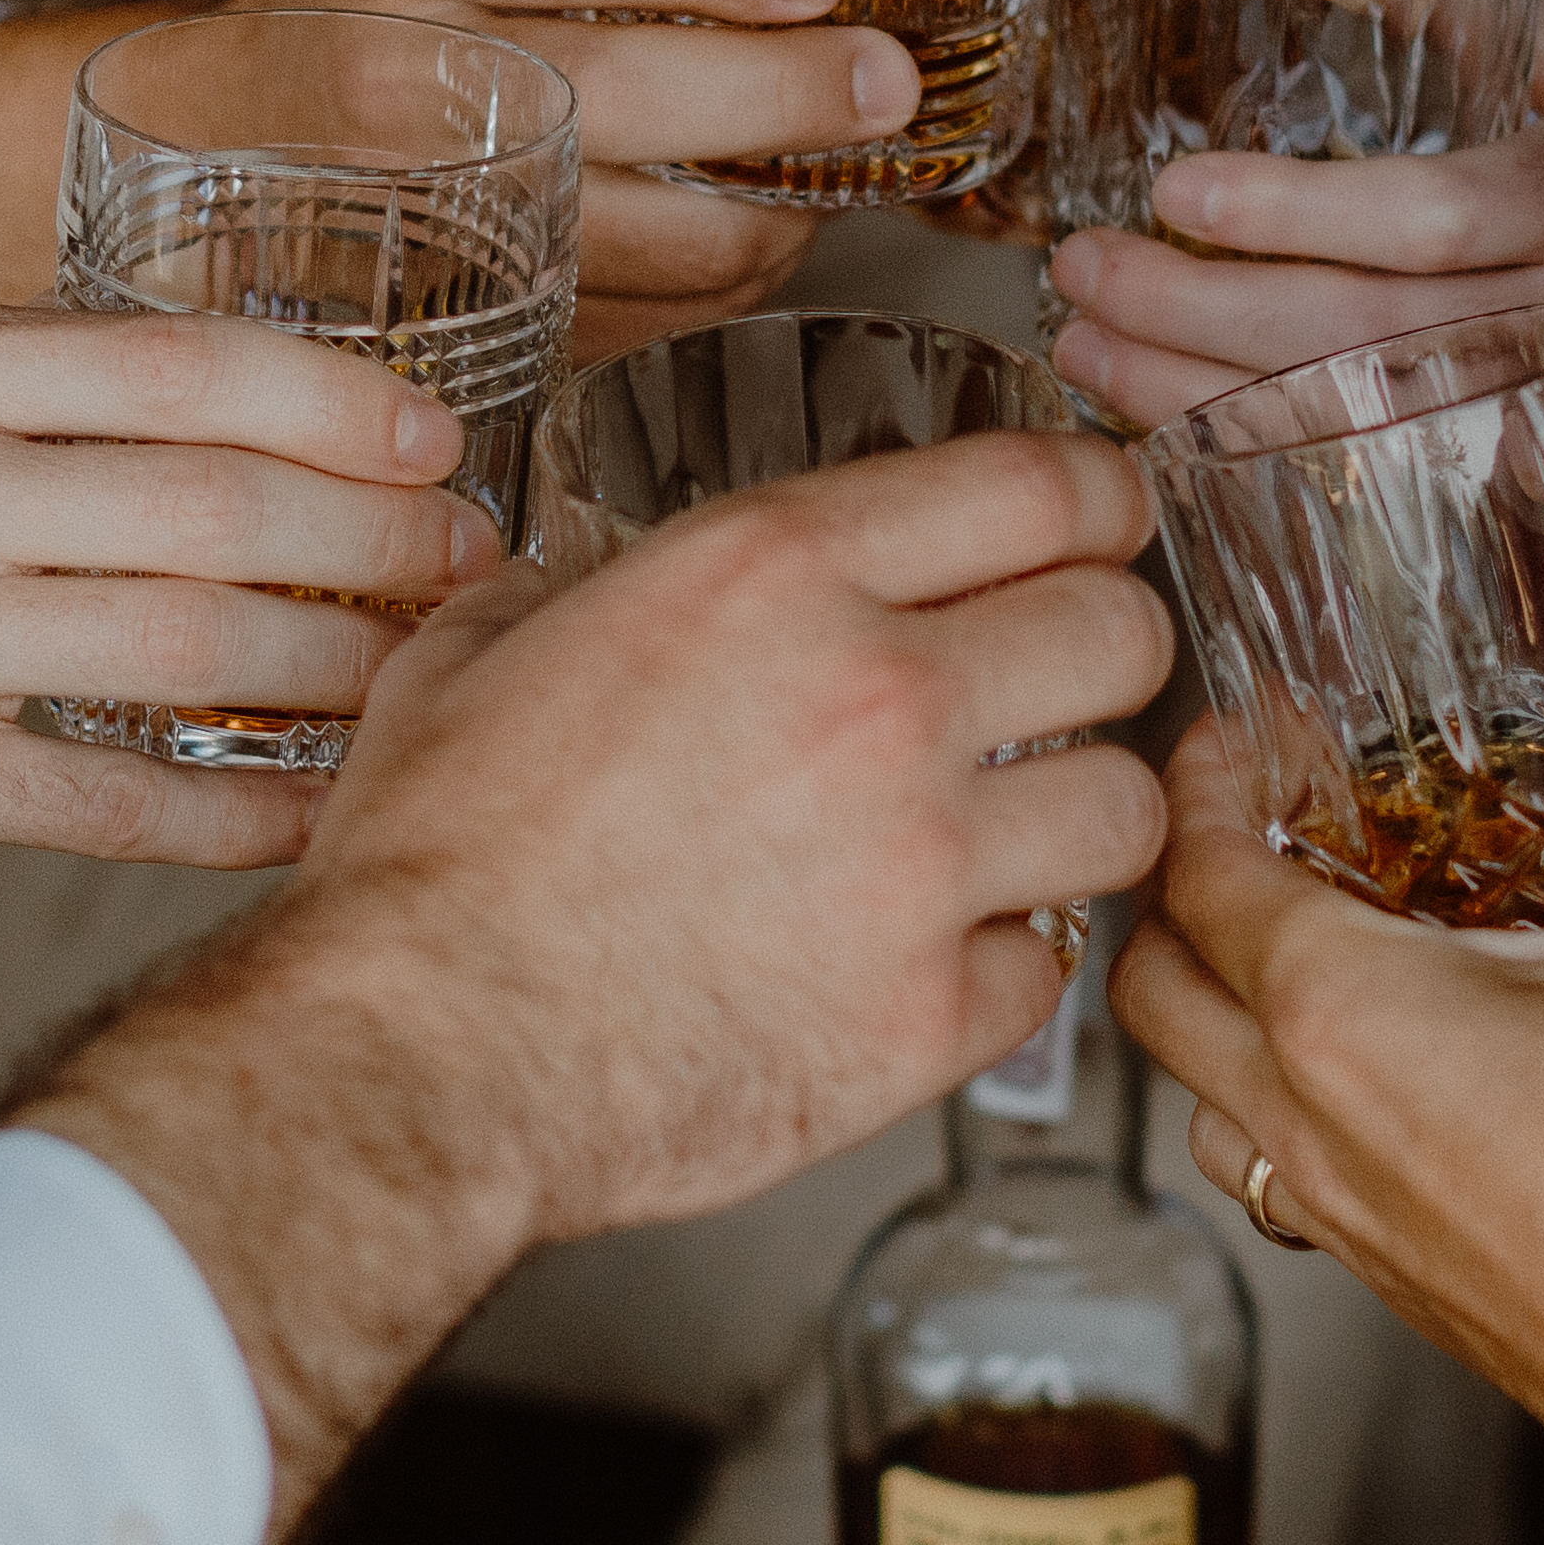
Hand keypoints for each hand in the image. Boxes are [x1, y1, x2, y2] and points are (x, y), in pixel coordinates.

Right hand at [0, 0, 910, 316]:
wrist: (241, 117)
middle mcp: (407, 75)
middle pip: (610, 102)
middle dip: (772, 100)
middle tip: (892, 77)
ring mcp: (432, 209)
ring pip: (631, 237)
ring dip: (771, 210)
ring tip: (863, 155)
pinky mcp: (468, 305)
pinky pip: (630, 312)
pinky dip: (726, 275)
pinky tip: (776, 215)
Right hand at [0, 301, 507, 1004]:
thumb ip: (19, 399)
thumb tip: (236, 412)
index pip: (189, 362)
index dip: (344, 406)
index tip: (445, 439)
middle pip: (223, 504)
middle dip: (383, 544)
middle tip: (479, 570)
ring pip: (193, 648)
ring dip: (340, 676)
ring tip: (428, 691)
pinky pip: (113, 800)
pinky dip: (235, 814)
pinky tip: (311, 818)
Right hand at [19, 432, 1174, 1519]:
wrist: (414, 1056)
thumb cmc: (430, 867)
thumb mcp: (490, 647)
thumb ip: (602, 586)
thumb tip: (632, 581)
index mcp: (775, 576)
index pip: (1039, 487)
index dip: (1095, 501)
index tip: (1100, 521)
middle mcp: (876, 698)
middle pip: (1127, 631)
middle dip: (1108, 648)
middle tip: (1071, 678)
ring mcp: (920, 864)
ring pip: (1129, 807)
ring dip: (1082, 812)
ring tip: (1025, 829)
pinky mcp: (926, 1018)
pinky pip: (1048, 973)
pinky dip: (1003, 970)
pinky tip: (936, 961)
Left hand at [1040, 116, 1543, 430]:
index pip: (1432, 216)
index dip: (1295, 210)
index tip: (1175, 186)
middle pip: (1370, 335)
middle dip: (1198, 312)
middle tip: (1081, 272)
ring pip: (1363, 421)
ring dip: (1200, 395)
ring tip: (1084, 349)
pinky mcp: (1539, 468)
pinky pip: (1385, 477)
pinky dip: (1265, 456)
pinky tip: (1173, 427)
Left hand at [1120, 597, 1543, 1457]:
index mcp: (1344, 1018)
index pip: (1196, 874)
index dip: (1204, 786)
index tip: (1244, 735)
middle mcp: (1311, 1121)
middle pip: (1156, 989)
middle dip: (1179, 893)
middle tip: (1254, 826)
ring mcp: (1347, 1215)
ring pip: (1206, 1096)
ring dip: (1223, 1014)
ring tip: (1310, 942)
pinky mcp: (1402, 1279)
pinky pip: (1284, 1175)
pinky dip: (1292, 1108)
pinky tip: (1399, 1077)